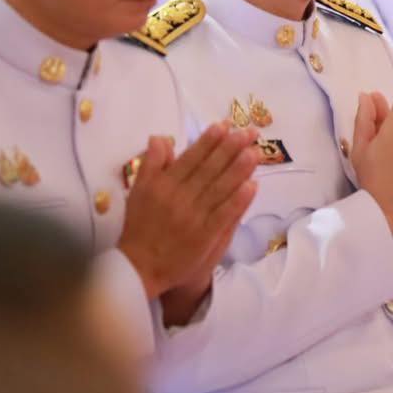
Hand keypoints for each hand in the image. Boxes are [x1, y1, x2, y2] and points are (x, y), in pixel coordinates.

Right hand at [118, 123, 259, 302]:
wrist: (139, 267)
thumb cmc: (140, 226)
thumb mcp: (138, 191)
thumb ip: (151, 163)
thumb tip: (160, 137)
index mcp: (163, 185)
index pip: (191, 158)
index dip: (209, 140)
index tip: (226, 125)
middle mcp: (179, 198)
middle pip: (210, 169)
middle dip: (231, 148)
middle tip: (249, 132)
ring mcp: (193, 217)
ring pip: (220, 188)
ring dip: (239, 169)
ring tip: (255, 152)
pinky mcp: (204, 236)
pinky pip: (224, 214)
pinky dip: (238, 200)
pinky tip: (252, 185)